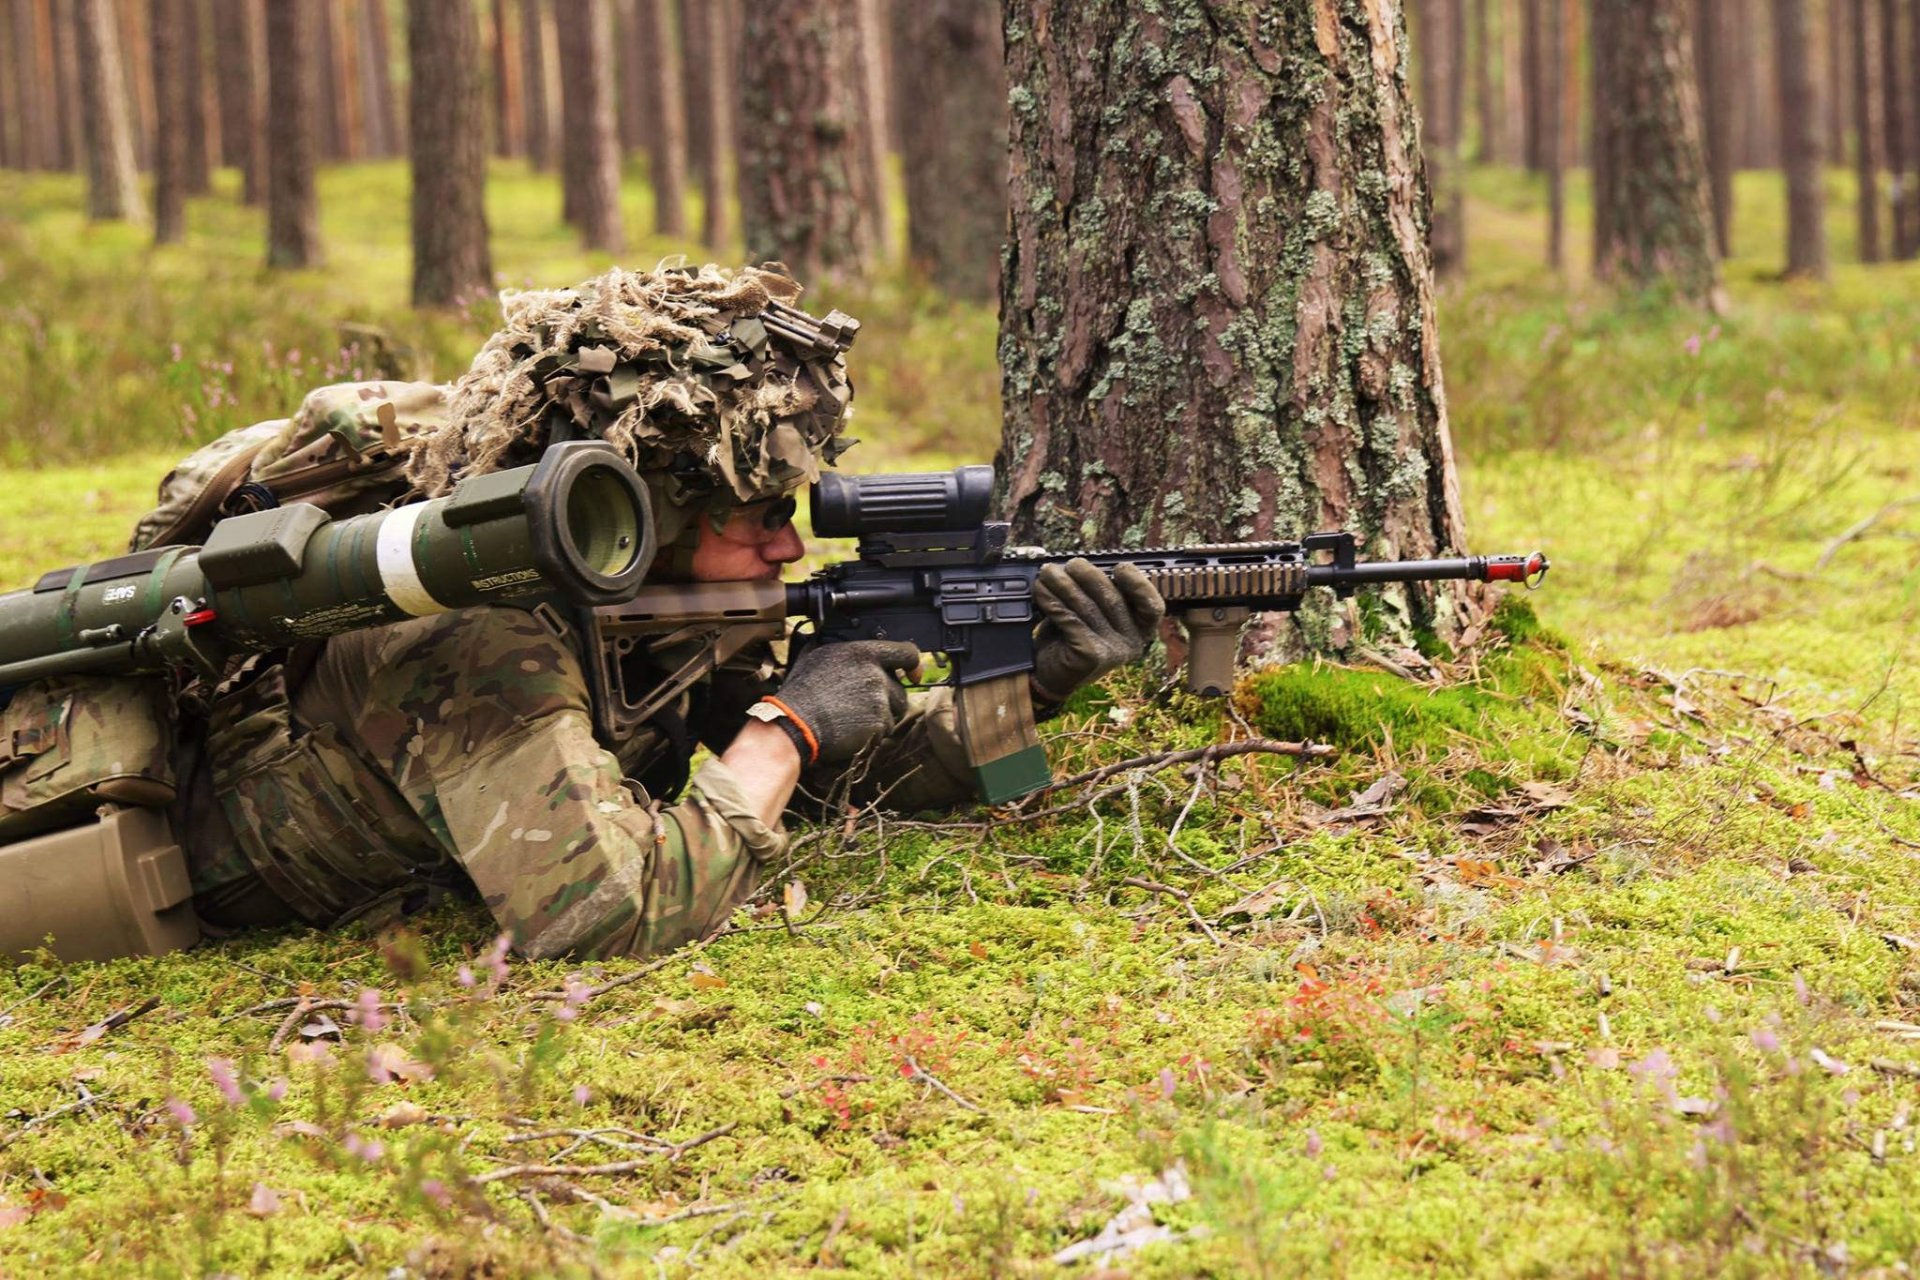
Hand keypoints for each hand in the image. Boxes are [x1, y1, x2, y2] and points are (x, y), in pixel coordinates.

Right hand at [772, 640, 921, 765]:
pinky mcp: (878, 726)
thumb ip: (838, 646)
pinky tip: (852, 730)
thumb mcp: (815, 655)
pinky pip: (885, 731)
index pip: (907, 652)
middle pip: (900, 689)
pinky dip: (873, 733)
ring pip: (894, 712)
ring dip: (881, 716)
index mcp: (863, 653)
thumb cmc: (801, 690)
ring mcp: (879, 702)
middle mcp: (876, 675)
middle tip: (863, 704)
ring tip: (854, 717)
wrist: (795, 723)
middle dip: (888, 698)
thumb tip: (839, 637)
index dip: (913, 664)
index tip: (913, 673)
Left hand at [1030, 560, 1164, 703]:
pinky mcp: (1091, 654)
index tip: (1121, 567)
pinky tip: (1041, 592)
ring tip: (1047, 573)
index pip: (1153, 606)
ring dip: (1063, 584)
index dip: (1139, 584)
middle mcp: (1132, 643)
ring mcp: (1113, 652)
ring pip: (1087, 606)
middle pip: (1113, 598)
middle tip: (1069, 565)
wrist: (1049, 675)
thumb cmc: (1071, 638)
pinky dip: (1052, 601)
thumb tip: (1083, 564)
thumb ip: (1096, 593)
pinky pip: (1070, 618)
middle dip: (1088, 575)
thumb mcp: (1090, 614)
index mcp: (1139, 631)